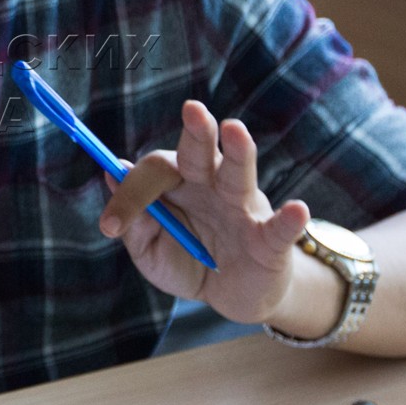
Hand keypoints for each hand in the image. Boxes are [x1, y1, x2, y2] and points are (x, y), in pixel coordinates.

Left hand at [99, 101, 309, 324]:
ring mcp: (244, 209)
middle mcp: (212, 186)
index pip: (154, 172)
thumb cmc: (187, 262)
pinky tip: (296, 210)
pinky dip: (289, 220)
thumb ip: (134, 221)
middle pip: (201, 152)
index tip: (109, 226)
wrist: (231, 296)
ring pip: (239, 174)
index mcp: (179, 184)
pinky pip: (279, 228)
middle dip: (197, 130)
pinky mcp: (271, 241)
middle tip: (191, 109)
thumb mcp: (150, 250)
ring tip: (233, 129)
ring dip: (238, 151)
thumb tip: (111, 175)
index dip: (130, 194)